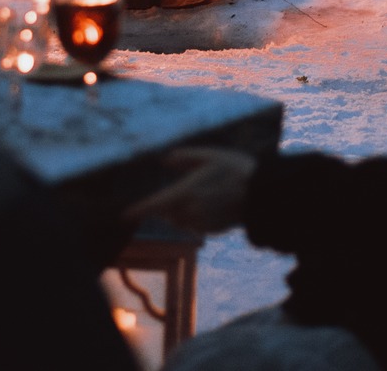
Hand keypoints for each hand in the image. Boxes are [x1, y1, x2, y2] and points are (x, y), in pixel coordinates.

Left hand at [125, 147, 256, 233]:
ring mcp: (202, 223)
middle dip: (166, 206)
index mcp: (186, 192)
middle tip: (182, 190)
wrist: (262, 194)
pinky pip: (196, 225)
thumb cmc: (235, 169)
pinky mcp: (212, 230)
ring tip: (201, 194)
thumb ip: (185, 157)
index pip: (155, 205)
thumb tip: (165, 159)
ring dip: (181, 212)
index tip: (124, 215)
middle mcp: (190, 212)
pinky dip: (196, 217)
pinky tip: (213, 203)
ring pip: (181, 220)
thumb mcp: (209, 155)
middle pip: (167, 214)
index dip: (138, 210)